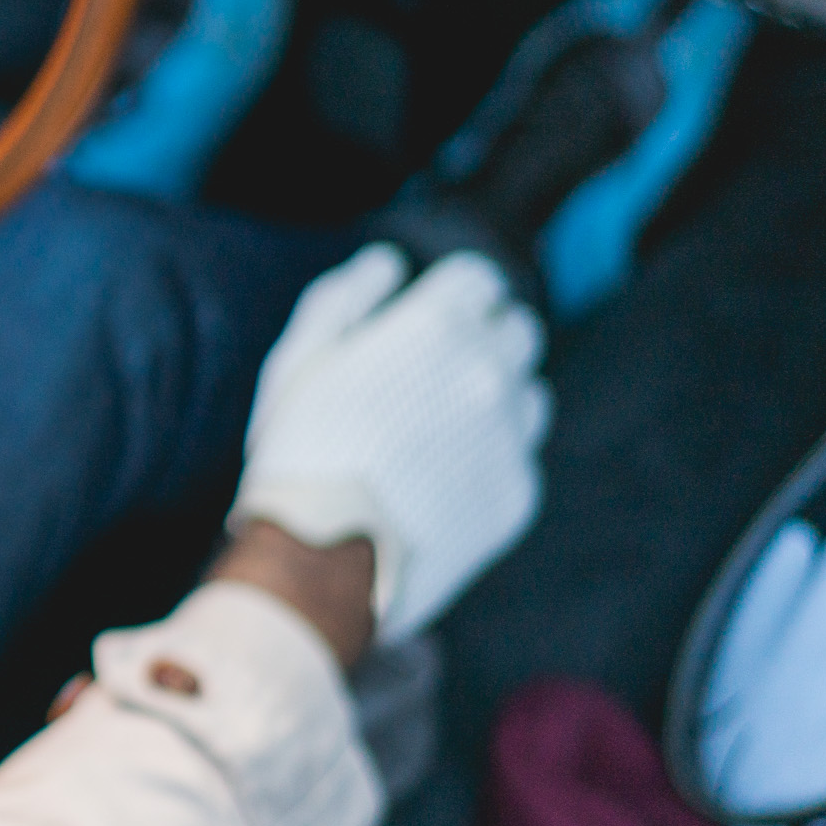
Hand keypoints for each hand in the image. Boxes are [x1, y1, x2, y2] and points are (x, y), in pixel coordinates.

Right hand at [230, 244, 548, 638]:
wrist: (323, 563)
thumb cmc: (297, 452)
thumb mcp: (296, 359)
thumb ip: (345, 297)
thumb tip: (387, 262)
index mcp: (436, 326)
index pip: (479, 279)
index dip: (450, 294)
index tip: (425, 317)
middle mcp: (490, 373)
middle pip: (518, 331)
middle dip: (482, 339)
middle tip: (430, 374)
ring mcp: (511, 437)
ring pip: (528, 394)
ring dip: (494, 399)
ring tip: (435, 431)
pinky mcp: (517, 495)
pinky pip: (518, 458)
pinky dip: (488, 460)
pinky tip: (438, 480)